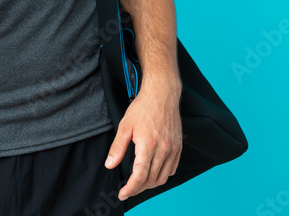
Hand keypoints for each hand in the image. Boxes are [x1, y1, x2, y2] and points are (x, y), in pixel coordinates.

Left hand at [104, 76, 182, 201]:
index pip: (139, 176)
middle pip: (151, 180)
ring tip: (139, 184)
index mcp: (148, 145)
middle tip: (128, 189)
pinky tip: (154, 173)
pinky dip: (162, 175)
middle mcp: (163, 150)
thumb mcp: (125, 126)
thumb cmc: (142, 107)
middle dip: (138, 188)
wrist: (162, 93)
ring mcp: (173, 149)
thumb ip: (117, 148)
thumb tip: (110, 164)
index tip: (122, 194)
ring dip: (150, 184)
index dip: (130, 189)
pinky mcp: (178, 147)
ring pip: (163, 177)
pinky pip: (172, 169)